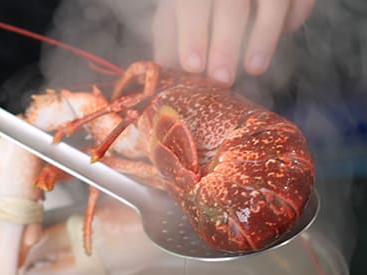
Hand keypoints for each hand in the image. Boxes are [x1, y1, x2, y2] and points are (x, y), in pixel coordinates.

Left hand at [153, 0, 314, 85]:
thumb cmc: (198, 0)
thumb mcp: (177, 11)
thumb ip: (172, 40)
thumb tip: (164, 79)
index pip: (191, 2)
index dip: (193, 32)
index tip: (194, 66)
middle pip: (231, 3)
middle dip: (226, 43)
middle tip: (221, 80)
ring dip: (264, 35)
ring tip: (255, 69)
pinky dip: (296, 13)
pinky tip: (288, 31)